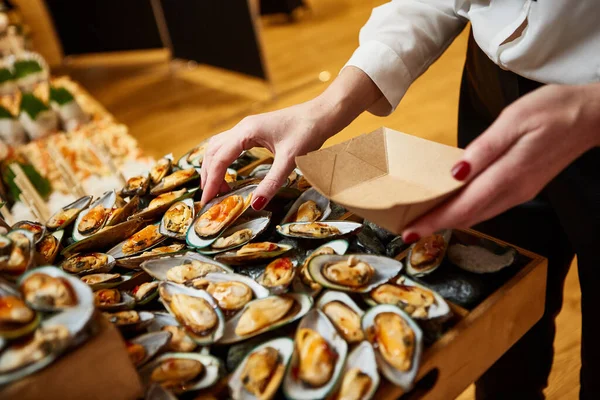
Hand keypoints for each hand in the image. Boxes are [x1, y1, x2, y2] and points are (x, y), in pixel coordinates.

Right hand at [200, 100, 332, 208]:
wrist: (322, 114)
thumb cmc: (308, 132)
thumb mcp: (289, 161)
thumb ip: (271, 183)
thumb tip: (255, 205)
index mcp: (246, 132)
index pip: (219, 159)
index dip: (211, 181)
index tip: (207, 201)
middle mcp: (242, 127)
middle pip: (213, 152)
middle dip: (208, 175)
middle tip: (209, 198)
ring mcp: (247, 128)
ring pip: (219, 147)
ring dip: (213, 166)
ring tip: (216, 188)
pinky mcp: (254, 131)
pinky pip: (229, 145)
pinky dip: (222, 160)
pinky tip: (228, 172)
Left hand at [402, 83, 599, 241]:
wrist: (591, 116)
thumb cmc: (552, 111)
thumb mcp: (512, 122)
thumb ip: (482, 150)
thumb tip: (455, 173)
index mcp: (507, 175)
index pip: (463, 207)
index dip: (435, 221)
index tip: (409, 231)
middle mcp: (513, 191)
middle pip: (468, 216)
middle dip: (436, 226)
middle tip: (407, 232)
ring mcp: (520, 192)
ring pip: (478, 214)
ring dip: (450, 220)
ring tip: (424, 222)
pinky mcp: (523, 187)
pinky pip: (488, 206)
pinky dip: (467, 211)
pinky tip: (454, 206)